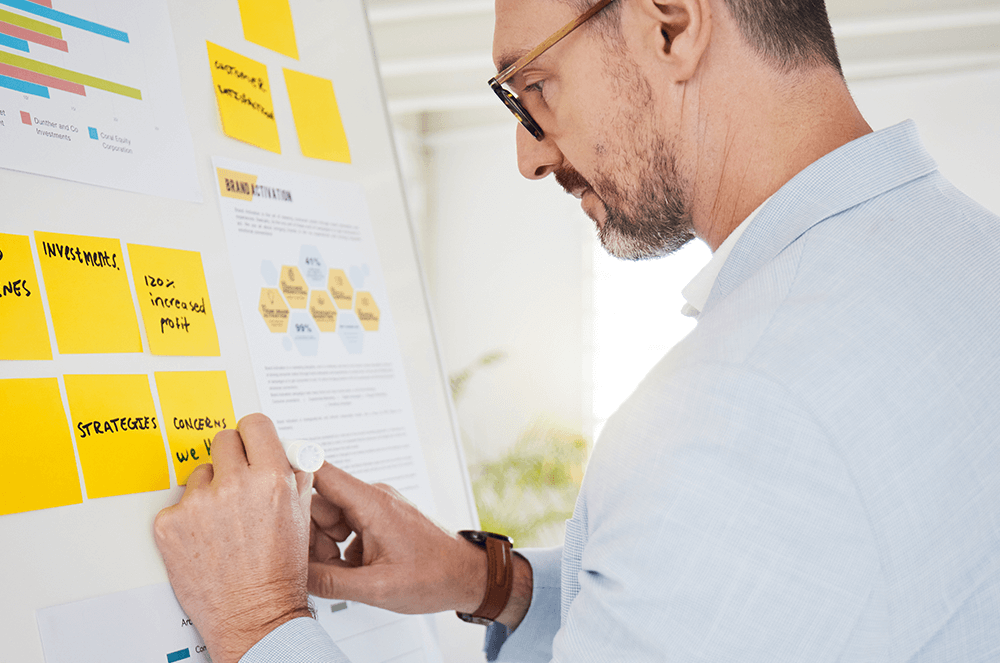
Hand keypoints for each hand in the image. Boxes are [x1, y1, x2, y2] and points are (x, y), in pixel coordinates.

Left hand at [153, 414, 313, 662]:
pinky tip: (204, 540)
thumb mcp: (301, 517)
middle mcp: (235, 486)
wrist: (253, 615)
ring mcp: (199, 504)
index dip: (253, 434)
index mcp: (272, 479)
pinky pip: (178, 505)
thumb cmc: (279, 573)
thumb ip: (295, 476)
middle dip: (231, 458)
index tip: (250, 442)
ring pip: (200, 474)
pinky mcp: (170, 524)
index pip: (254, 424)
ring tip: (223, 523)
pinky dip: (188, 520)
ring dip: (209, 490)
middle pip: (223, 440)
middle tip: (236, 483)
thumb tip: (286, 452)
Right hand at [307, 462, 488, 614]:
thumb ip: (330, 582)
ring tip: (343, 572)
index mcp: (372, 503)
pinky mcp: (378, 519)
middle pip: (318, 503)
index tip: (266, 482)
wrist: (467, 576)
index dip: (290, 474)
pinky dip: (340, 549)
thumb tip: (294, 575)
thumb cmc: (436, 576)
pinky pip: (344, 527)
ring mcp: (375, 507)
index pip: (320, 471)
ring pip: (329, 519)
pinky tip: (353, 571)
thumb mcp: (377, 588)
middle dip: (310, 535)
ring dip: (325, 546)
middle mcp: (372, 498)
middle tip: (318, 565)